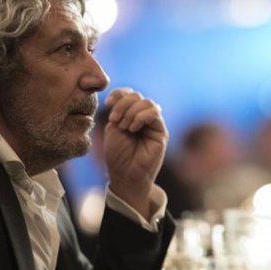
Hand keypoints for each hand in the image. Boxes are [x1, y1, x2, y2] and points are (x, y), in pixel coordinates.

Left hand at [103, 88, 167, 218]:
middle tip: (115, 120)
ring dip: (131, 112)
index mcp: (130, 115)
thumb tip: (123, 98)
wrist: (125, 175)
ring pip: (147, 102)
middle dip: (123, 105)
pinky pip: (154, 114)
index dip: (119, 94)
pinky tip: (133, 129)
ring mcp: (154, 124)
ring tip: (124, 127)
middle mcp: (144, 117)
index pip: (129, 94)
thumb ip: (119, 111)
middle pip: (137, 96)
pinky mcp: (161, 132)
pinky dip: (140, 117)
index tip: (108, 103)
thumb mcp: (113, 129)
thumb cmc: (118, 155)